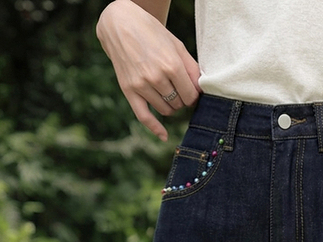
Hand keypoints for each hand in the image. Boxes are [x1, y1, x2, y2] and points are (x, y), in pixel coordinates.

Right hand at [96, 0, 201, 141]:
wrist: (120, 25)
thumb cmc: (152, 33)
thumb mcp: (176, 45)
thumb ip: (191, 68)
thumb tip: (202, 90)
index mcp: (171, 64)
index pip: (191, 95)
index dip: (194, 95)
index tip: (191, 90)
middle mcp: (156, 77)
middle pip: (179, 104)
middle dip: (182, 98)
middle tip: (178, 87)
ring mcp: (141, 85)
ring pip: (166, 110)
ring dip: (171, 106)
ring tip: (168, 92)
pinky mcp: (129, 90)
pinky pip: (144, 117)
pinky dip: (156, 128)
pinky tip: (164, 136)